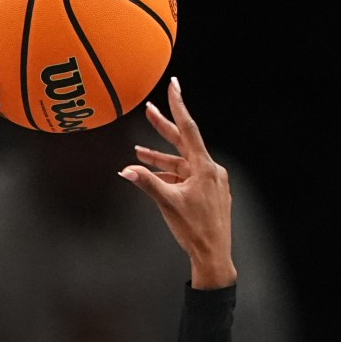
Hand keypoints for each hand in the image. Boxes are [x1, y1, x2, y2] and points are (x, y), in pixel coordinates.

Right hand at [119, 79, 235, 288]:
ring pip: (182, 162)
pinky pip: (186, 177)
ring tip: (140, 150)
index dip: (178, 106)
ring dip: (162, 157)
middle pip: (184, 142)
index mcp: (204, 168)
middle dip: (164, 128)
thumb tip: (127, 169)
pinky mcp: (208, 193)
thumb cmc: (195, 231)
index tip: (174, 86)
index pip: (189, 129)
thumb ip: (147, 183)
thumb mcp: (168, 204)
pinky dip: (170, 174)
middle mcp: (210, 170)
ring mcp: (210, 182)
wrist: (213, 255)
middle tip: (149, 110)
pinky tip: (154, 176)